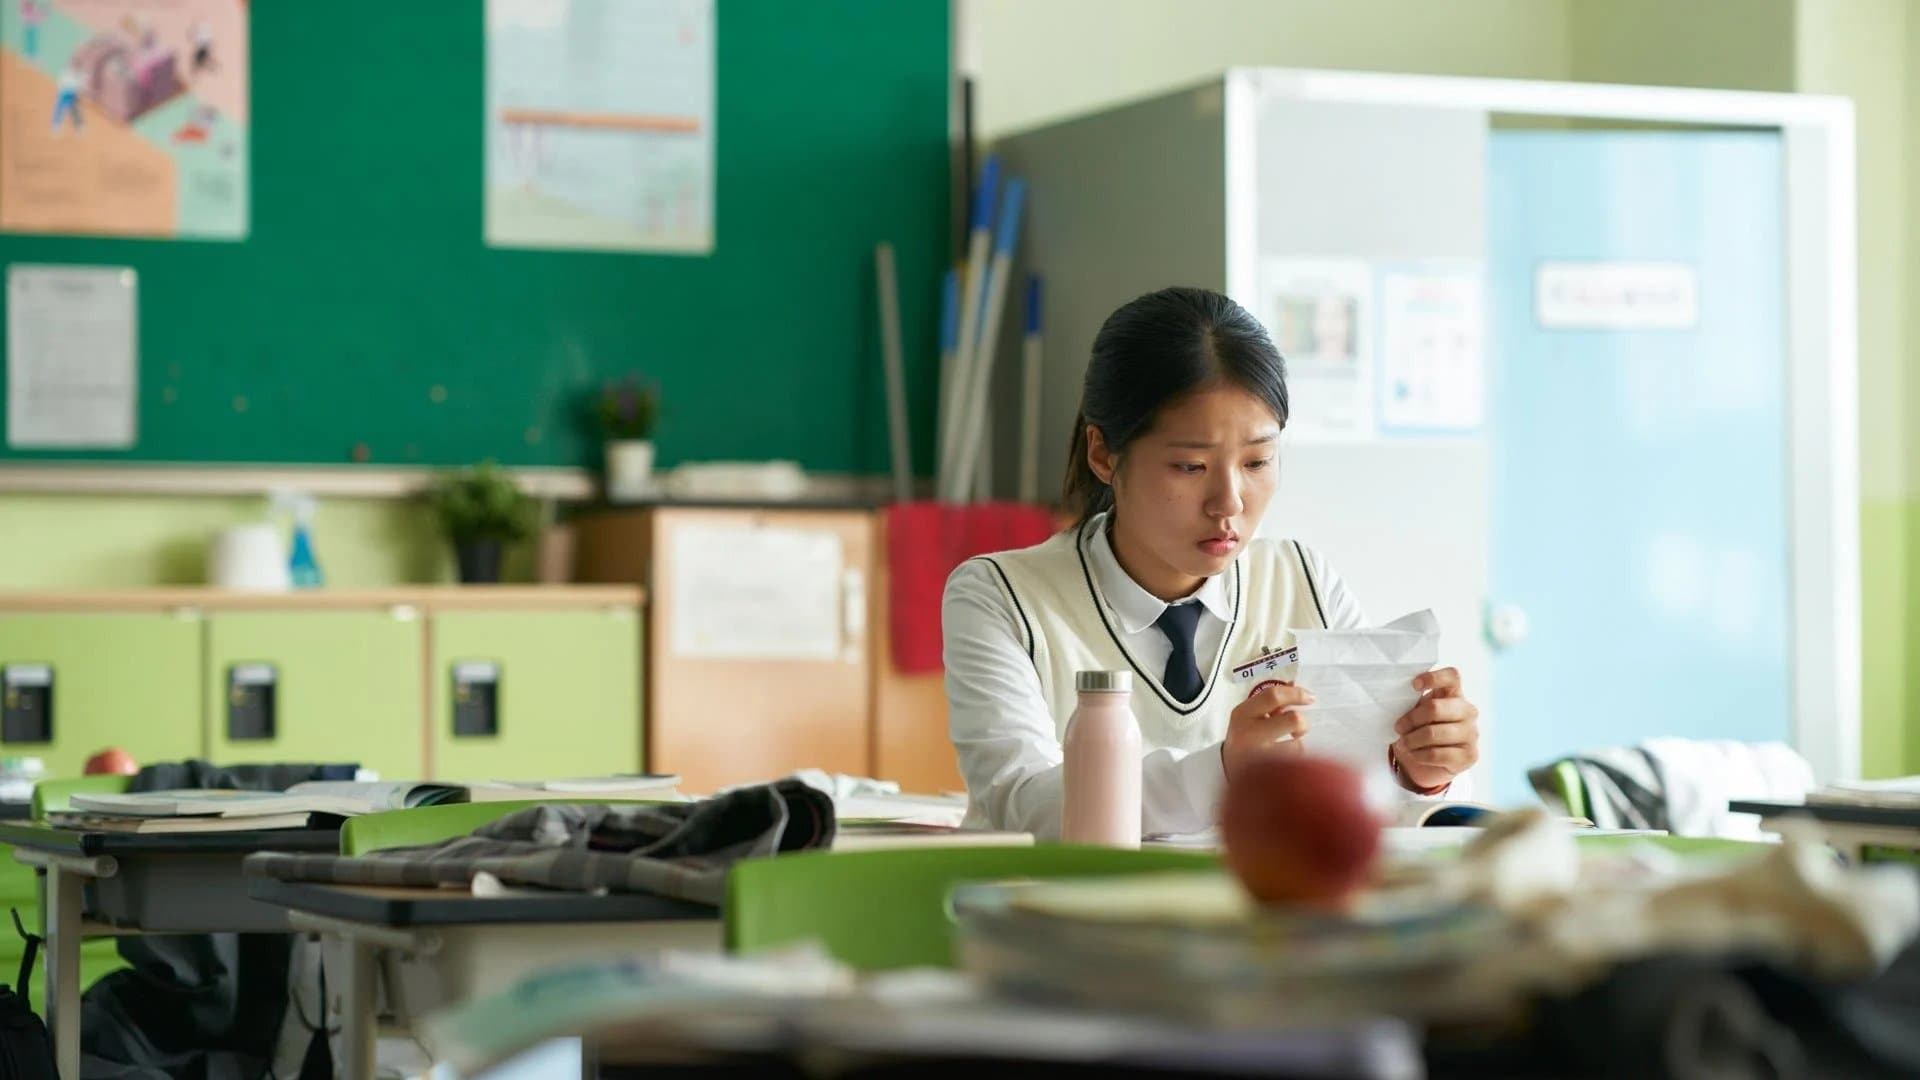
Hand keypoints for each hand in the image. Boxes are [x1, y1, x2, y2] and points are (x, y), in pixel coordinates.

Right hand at [1223, 682, 1312, 779]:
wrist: (1228, 769)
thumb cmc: (1243, 738)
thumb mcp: (1250, 716)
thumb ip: (1270, 703)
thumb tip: (1294, 683)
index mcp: (1243, 714)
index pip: (1273, 696)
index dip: (1296, 694)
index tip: (1310, 697)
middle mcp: (1249, 734)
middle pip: (1293, 720)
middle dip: (1303, 723)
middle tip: (1300, 729)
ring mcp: (1258, 756)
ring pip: (1297, 746)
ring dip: (1297, 747)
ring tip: (1285, 750)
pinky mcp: (1268, 775)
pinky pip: (1295, 764)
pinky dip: (1295, 762)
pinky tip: (1283, 764)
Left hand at [1391, 667, 1478, 792]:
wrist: (1429, 763)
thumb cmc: (1421, 729)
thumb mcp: (1416, 712)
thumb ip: (1413, 701)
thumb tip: (1395, 697)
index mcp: (1455, 694)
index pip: (1452, 676)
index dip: (1433, 678)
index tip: (1414, 685)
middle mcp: (1468, 711)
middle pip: (1436, 708)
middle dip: (1411, 719)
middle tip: (1398, 727)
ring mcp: (1471, 734)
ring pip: (1433, 733)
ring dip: (1412, 739)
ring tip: (1405, 743)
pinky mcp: (1469, 756)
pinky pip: (1436, 754)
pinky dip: (1419, 755)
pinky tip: (1414, 754)